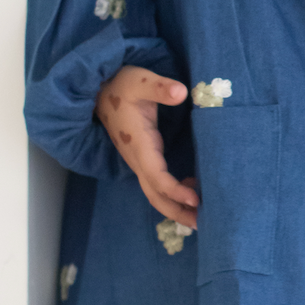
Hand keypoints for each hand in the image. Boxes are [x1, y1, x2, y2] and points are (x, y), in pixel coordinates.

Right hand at [95, 67, 198, 227]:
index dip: (175, 190)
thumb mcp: (140, 80)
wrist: (100, 91)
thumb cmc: (123, 85)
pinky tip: (193, 193)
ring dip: (176, 208)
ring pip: (155, 194)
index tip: (196, 199)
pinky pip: (157, 185)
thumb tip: (181, 93)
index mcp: (139, 144)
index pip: (156, 176)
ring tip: (202, 217)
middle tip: (205, 224)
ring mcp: (139, 161)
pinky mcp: (143, 160)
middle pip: (155, 195)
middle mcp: (137, 159)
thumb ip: (160, 87)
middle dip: (177, 212)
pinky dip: (173, 195)